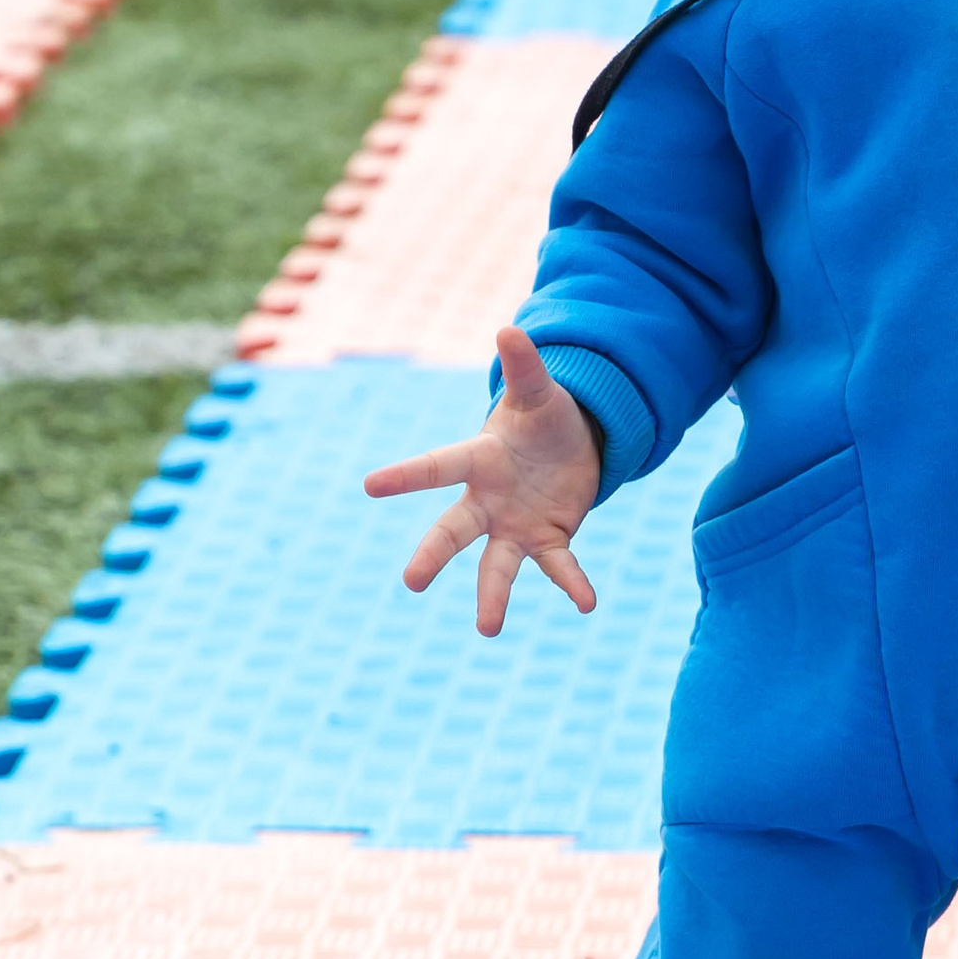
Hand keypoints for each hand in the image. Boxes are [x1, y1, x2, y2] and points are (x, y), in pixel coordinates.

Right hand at [363, 324, 602, 634]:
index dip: (405, 476)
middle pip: (454, 529)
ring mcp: (515, 525)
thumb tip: (510, 328)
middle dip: (433, 554)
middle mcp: (488, 500)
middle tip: (412, 582)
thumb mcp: (540, 392)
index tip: (370, 485)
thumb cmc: (542, 418)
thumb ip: (525, 366)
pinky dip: (572, 584)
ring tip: (488, 630)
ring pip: (496, 564)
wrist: (569, 446)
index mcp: (479, 459)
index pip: (437, 466)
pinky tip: (587, 603)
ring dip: (493, 597)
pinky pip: (558, 566)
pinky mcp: (548, 539)